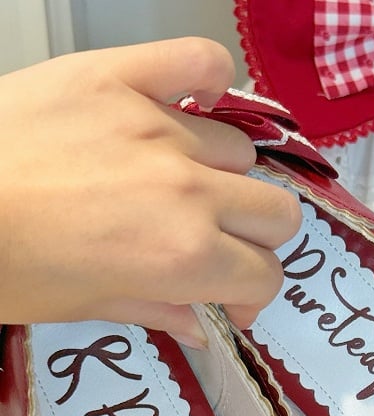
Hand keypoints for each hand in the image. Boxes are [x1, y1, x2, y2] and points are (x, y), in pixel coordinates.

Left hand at [0, 37, 300, 345]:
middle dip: (254, 242)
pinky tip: (191, 106)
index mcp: (182, 256)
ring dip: (224, 178)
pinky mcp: (122, 74)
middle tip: (214, 248)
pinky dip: (209, 82)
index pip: (266, 276)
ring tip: (180, 185)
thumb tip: (199, 327)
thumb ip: (156, 311)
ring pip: (242, 152)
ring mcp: (159, 125)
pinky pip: (200, 61)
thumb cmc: (2, 262)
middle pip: (277, 213)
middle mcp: (188, 190)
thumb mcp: (81, 306)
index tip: (226, 300)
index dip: (251, 295)